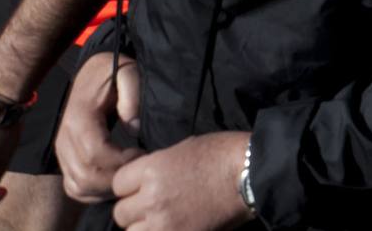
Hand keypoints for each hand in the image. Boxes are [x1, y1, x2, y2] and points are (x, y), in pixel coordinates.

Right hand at [56, 53, 142, 203]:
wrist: (91, 73)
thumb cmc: (112, 72)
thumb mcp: (127, 71)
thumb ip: (132, 95)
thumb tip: (133, 128)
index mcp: (80, 118)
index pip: (96, 154)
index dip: (122, 161)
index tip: (143, 153)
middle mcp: (64, 138)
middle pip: (86, 176)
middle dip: (117, 178)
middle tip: (140, 168)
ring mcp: (61, 151)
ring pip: (78, 186)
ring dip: (107, 188)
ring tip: (130, 174)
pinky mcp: (64, 159)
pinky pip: (73, 187)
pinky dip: (94, 193)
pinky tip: (116, 182)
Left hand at [111, 131, 252, 230]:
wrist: (254, 174)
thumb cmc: (224, 154)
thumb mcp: (183, 149)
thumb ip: (157, 166)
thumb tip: (143, 180)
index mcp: (151, 169)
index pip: (117, 185)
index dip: (130, 185)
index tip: (142, 186)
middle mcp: (151, 198)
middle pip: (121, 213)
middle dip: (135, 209)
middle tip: (154, 205)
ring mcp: (163, 222)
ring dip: (143, 227)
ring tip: (162, 220)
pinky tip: (173, 226)